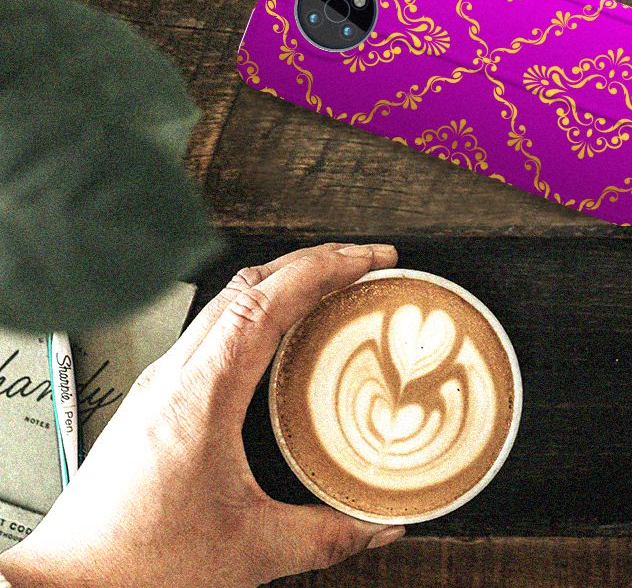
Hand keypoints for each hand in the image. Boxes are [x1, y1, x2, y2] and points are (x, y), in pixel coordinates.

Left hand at [0, 243, 403, 587]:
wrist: (69, 584)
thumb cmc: (137, 564)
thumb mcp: (250, 550)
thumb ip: (326, 536)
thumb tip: (379, 525)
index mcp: (201, 393)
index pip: (267, 301)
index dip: (323, 269)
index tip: (366, 259)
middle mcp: (176, 374)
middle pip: (249, 283)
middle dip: (312, 261)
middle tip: (362, 262)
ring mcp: (161, 379)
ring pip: (227, 299)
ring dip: (283, 281)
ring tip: (329, 286)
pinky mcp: (155, 396)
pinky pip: (214, 328)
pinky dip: (257, 310)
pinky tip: (280, 334)